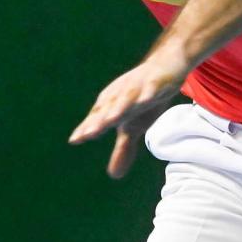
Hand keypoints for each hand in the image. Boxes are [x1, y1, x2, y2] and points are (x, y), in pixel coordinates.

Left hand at [68, 51, 188, 177]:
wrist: (166, 66)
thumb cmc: (144, 97)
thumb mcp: (135, 126)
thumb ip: (123, 148)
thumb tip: (113, 176)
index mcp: (112, 105)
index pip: (97, 119)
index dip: (87, 129)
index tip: (75, 140)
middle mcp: (121, 95)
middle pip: (108, 110)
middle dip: (98, 121)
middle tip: (88, 134)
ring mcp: (138, 88)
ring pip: (127, 98)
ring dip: (119, 108)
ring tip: (111, 119)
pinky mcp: (155, 83)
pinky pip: (151, 89)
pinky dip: (148, 93)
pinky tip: (145, 99)